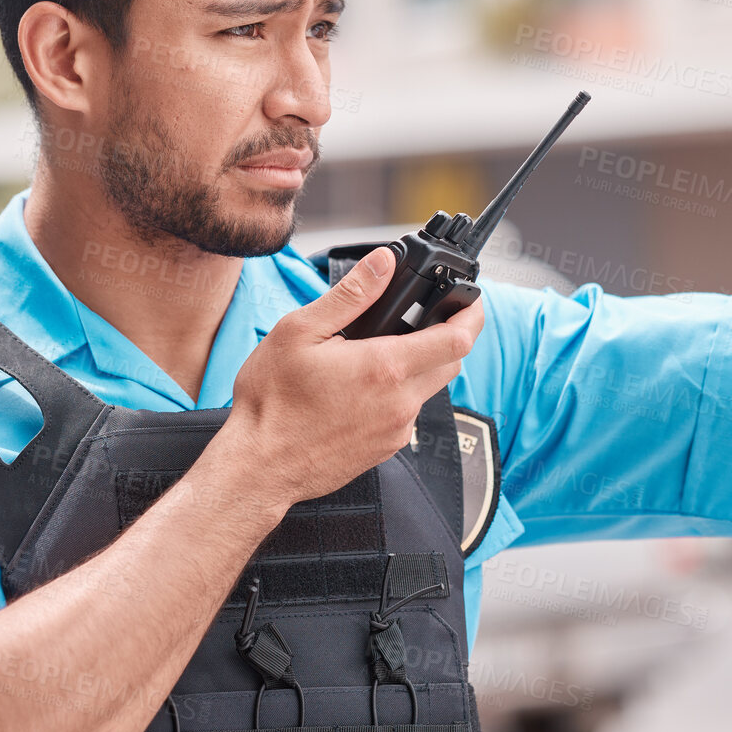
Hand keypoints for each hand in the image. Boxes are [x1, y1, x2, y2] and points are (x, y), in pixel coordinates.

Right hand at [225, 245, 483, 506]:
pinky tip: (364, 388)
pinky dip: (400, 394)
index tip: (472, 300)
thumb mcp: (300, 332)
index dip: (472, 314)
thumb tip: (382, 263)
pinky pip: (408, 414)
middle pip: (452, 363)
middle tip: (425, 319)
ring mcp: (396, 430)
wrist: (259, 467)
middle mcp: (400, 402)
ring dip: (421, 366)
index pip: (457, 338)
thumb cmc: (272, 402)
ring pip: (429, 389)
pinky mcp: (386, 449)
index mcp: (385, 367)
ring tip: (381, 352)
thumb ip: (350, 296)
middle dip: (448, 336)